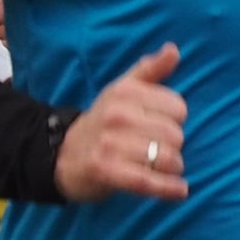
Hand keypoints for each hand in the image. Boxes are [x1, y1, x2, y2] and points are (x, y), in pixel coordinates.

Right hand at [52, 44, 186, 203]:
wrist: (60, 154)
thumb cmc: (102, 122)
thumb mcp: (121, 90)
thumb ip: (150, 70)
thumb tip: (173, 50)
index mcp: (125, 92)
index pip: (178, 108)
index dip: (175, 120)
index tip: (160, 125)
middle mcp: (118, 114)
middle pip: (175, 135)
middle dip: (173, 146)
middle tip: (156, 149)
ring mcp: (110, 143)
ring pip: (166, 158)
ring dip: (170, 168)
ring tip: (160, 167)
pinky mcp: (105, 170)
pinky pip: (147, 181)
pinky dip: (167, 188)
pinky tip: (179, 190)